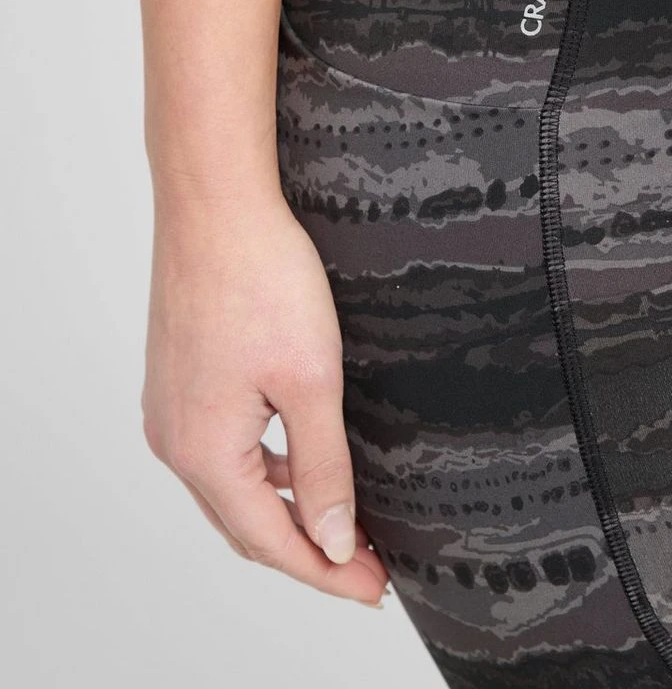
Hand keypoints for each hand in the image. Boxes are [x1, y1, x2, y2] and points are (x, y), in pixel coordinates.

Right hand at [142, 189, 387, 605]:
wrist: (217, 208)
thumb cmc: (262, 281)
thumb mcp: (310, 382)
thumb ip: (322, 468)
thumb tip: (332, 539)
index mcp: (204, 451)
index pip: (272, 542)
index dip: (327, 573)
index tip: (373, 589)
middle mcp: (175, 441)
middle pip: (248, 524)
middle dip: (310, 550)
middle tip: (367, 566)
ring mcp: (172, 411)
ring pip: (234, 490)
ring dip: (288, 512)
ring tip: (343, 522)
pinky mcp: (182, 383)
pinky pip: (224, 452)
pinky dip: (266, 473)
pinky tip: (301, 463)